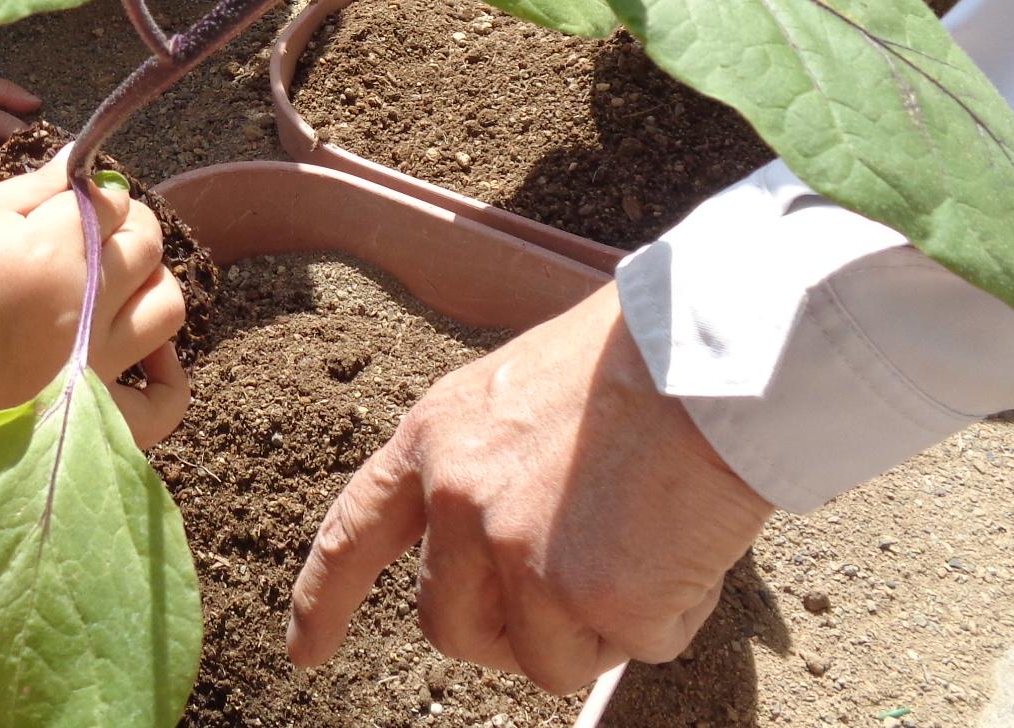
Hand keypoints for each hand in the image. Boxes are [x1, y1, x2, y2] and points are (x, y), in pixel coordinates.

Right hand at [0, 160, 185, 481]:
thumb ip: (41, 187)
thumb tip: (86, 165)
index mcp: (56, 248)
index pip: (115, 201)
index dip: (96, 192)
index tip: (75, 199)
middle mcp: (83, 305)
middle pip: (147, 246)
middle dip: (126, 227)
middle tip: (92, 231)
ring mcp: (90, 361)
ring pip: (167, 308)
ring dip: (151, 282)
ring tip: (116, 279)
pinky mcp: (84, 408)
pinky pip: (159, 407)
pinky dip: (170, 379)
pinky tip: (153, 353)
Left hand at [286, 286, 771, 692]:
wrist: (709, 357)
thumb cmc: (639, 361)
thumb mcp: (522, 393)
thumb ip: (495, 469)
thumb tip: (512, 553)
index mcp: (433, 439)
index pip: (355, 531)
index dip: (324, 599)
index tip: (304, 651)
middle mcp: (457, 502)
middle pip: (452, 627)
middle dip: (508, 633)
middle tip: (576, 597)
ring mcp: (516, 555)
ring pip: (544, 657)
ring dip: (597, 629)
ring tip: (646, 545)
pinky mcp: (586, 599)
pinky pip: (629, 651)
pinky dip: (666, 618)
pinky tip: (685, 546)